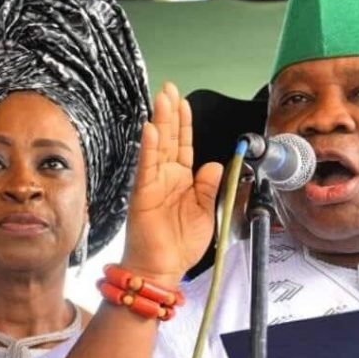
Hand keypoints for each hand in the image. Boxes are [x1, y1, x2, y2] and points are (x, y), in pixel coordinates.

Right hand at [121, 82, 223, 286]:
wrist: (163, 269)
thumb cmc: (180, 245)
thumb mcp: (206, 211)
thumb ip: (208, 186)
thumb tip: (214, 163)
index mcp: (183, 180)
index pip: (184, 145)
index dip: (184, 123)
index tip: (183, 101)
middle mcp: (166, 177)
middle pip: (169, 138)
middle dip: (169, 112)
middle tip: (168, 88)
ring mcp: (153, 183)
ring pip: (158, 146)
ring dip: (160, 122)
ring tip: (161, 99)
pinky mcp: (143, 194)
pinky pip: (147, 167)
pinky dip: (149, 148)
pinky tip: (151, 130)